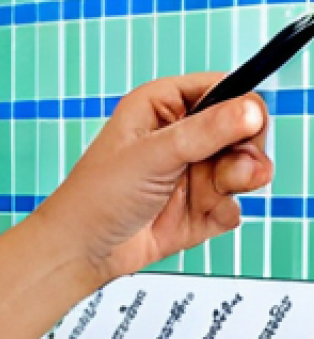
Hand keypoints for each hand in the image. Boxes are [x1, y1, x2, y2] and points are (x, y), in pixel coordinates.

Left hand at [39, 73, 272, 285]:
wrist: (85, 249)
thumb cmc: (98, 195)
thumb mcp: (152, 155)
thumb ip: (205, 132)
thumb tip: (252, 109)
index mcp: (163, 105)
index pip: (227, 89)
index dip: (242, 109)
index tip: (243, 130)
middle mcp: (181, 135)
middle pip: (246, 131)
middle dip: (243, 154)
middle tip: (227, 171)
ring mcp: (192, 171)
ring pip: (246, 169)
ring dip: (233, 184)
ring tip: (206, 196)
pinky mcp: (200, 206)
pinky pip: (234, 204)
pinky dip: (220, 213)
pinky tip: (193, 218)